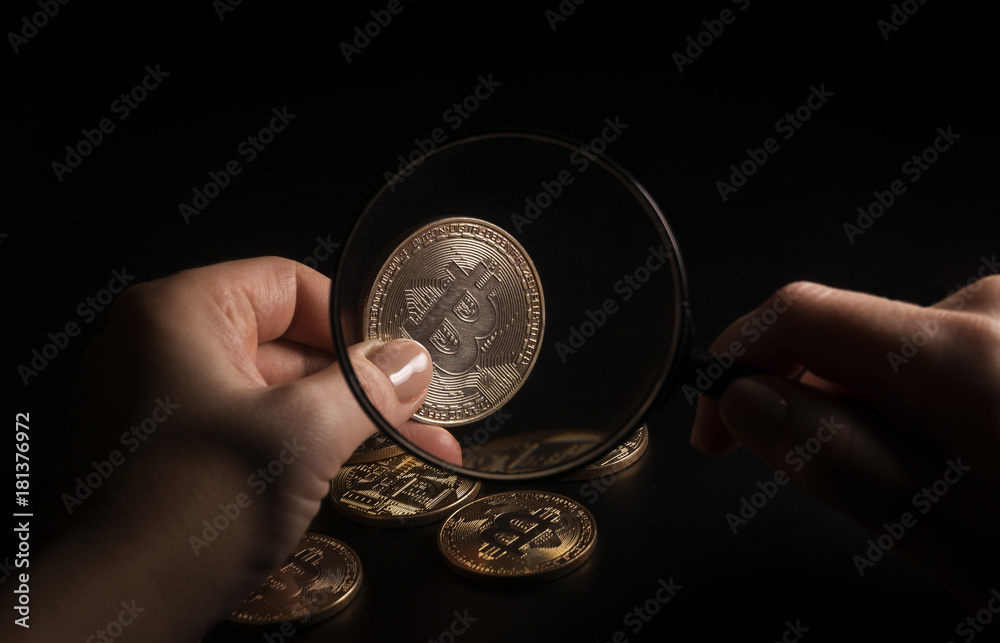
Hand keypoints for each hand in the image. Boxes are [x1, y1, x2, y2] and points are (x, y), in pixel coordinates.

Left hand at [24, 257, 457, 641]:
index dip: (352, 323)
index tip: (398, 362)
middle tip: (419, 412)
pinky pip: (246, 430)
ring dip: (339, 420)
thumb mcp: (303, 436)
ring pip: (271, 394)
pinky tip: (352, 471)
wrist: (111, 611)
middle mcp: (161, 347)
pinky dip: (298, 446)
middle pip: (284, 343)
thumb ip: (366, 389)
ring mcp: (159, 403)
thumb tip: (412, 362)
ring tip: (410, 450)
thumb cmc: (192, 507)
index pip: (288, 285)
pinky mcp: (166, 454)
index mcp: (179, 313)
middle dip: (359, 383)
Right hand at [690, 278, 999, 615]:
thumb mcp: (954, 538)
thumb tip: (743, 402)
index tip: (713, 433)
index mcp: (964, 352)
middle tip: (848, 497)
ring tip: (925, 494)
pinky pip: (920, 357)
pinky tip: (951, 464)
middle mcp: (986, 308)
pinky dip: (908, 410)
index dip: (732, 366)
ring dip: (864, 419)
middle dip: (811, 413)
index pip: (799, 316)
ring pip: (878, 355)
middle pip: (837, 341)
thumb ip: (845, 465)